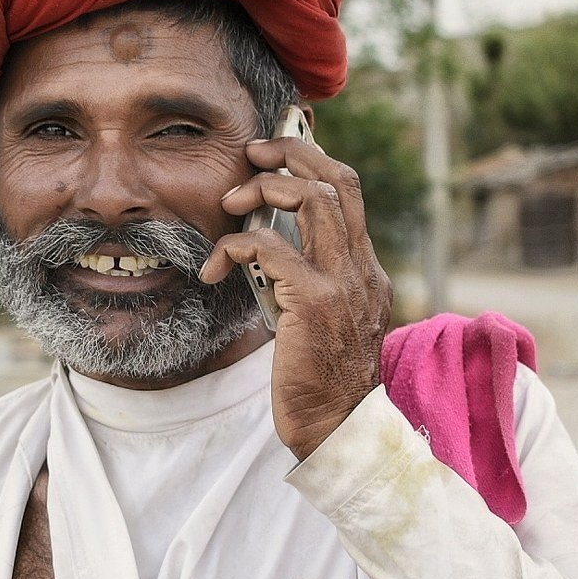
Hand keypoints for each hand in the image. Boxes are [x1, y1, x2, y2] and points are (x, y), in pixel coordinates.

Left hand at [200, 136, 392, 459]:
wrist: (339, 426)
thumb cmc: (322, 377)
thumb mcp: (326, 318)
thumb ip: (311, 279)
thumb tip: (269, 247)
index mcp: (364, 268)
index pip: (348, 191)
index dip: (312, 159)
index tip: (274, 156)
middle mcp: (361, 267)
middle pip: (336, 180)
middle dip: (291, 152)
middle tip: (252, 153)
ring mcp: (342, 282)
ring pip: (311, 200)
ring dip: (263, 189)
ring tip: (231, 202)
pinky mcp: (315, 302)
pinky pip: (269, 249)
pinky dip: (233, 246)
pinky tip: (213, 268)